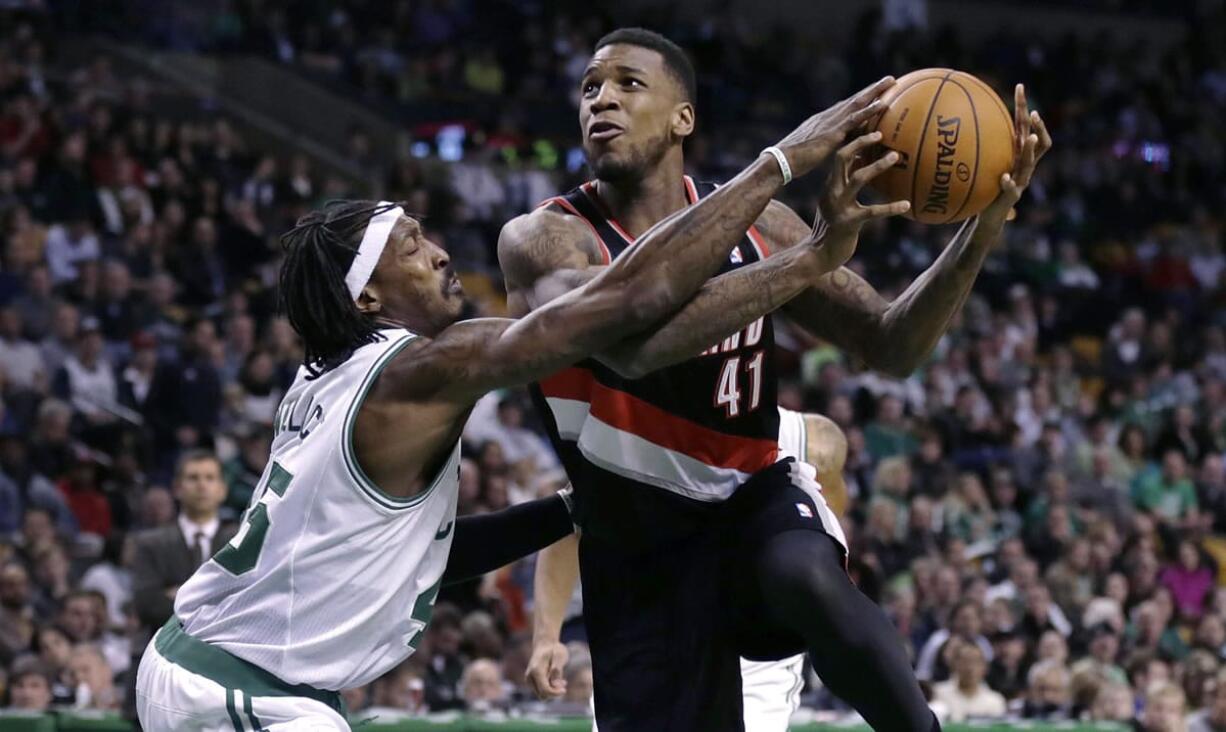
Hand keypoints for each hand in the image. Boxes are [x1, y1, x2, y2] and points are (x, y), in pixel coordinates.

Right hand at [526, 640, 568, 698]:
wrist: (545, 644)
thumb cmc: (554, 649)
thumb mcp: (559, 656)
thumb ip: (557, 670)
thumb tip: (555, 685)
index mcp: (536, 671)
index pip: (545, 690)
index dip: (555, 693)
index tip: (564, 690)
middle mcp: (530, 677)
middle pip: (542, 695)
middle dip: (554, 692)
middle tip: (563, 682)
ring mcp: (529, 680)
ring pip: (542, 694)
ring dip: (553, 690)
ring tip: (562, 680)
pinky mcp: (531, 682)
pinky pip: (541, 691)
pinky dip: (550, 688)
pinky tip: (557, 680)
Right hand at [772, 76, 896, 178]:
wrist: (780, 162)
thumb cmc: (792, 161)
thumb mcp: (812, 151)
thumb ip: (824, 146)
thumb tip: (832, 150)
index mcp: (823, 122)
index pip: (846, 107)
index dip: (861, 99)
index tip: (875, 92)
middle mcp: (828, 117)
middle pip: (854, 100)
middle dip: (871, 89)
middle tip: (890, 80)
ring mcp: (830, 123)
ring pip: (857, 103)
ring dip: (874, 92)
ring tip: (890, 82)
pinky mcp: (832, 133)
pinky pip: (854, 119)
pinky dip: (869, 110)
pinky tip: (882, 104)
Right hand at [808, 131, 910, 272]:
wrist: (818, 255)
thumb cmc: (833, 228)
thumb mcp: (836, 202)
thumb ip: (846, 182)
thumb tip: (860, 160)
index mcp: (829, 184)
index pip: (838, 155)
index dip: (853, 139)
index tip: (871, 125)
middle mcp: (831, 191)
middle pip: (842, 158)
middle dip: (860, 143)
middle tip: (881, 133)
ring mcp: (839, 206)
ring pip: (858, 178)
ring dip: (877, 165)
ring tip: (896, 156)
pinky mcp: (848, 222)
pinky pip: (873, 211)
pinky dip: (890, 207)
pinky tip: (906, 204)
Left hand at [979, 83, 1052, 228]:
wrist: (986, 216)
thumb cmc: (981, 186)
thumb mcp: (978, 162)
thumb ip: (970, 146)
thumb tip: (946, 121)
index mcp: (1016, 154)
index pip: (1025, 126)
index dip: (1024, 107)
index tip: (1019, 86)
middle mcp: (1023, 165)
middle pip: (1037, 141)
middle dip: (1036, 125)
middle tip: (1032, 112)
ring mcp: (1021, 181)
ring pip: (1031, 163)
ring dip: (1030, 150)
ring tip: (1031, 140)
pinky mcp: (1012, 198)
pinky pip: (1012, 189)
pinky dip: (1008, 182)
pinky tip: (1003, 177)